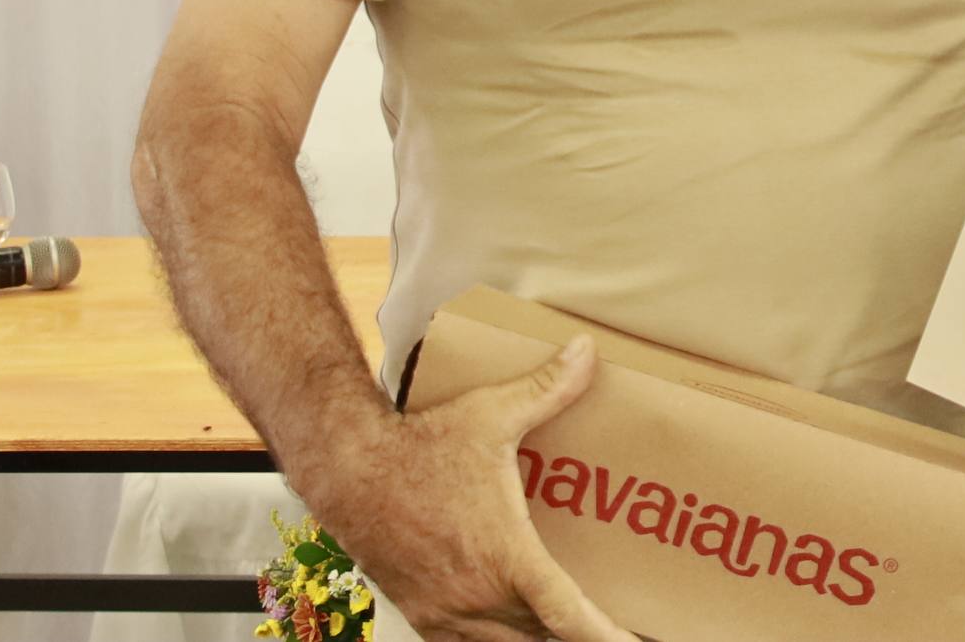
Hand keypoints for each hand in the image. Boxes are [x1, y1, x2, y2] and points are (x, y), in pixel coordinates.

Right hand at [295, 336, 639, 641]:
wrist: (347, 471)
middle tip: (617, 630)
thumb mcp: (491, 413)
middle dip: (582, 638)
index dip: (607, 636)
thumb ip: (548, 387)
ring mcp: (447, 614)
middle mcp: (477, 597)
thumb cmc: (419, 445)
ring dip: (541, 640)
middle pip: (544, 640)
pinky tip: (516, 631)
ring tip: (573, 631)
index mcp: (505, 556)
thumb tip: (589, 351)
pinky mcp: (423, 616)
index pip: (568, 616)